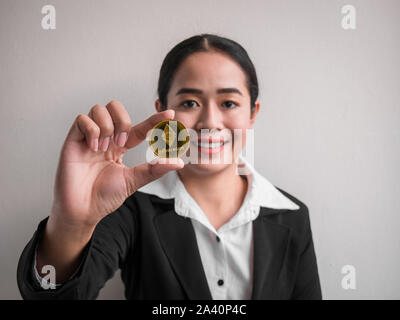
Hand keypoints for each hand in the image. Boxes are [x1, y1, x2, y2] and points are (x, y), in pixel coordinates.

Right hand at [50, 100, 182, 227]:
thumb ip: (154, 170)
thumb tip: (178, 162)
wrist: (83, 210)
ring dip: (107, 126)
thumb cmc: (105, 197)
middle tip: (123, 143)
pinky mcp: (73, 140)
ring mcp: (89, 138)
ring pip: (99, 109)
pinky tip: (93, 147)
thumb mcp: (133, 181)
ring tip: (105, 148)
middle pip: (115, 107)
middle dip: (123, 120)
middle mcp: (106, 138)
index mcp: (121, 147)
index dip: (154, 119)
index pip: (139, 127)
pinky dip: (91, 130)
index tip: (170, 115)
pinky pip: (82, 119)